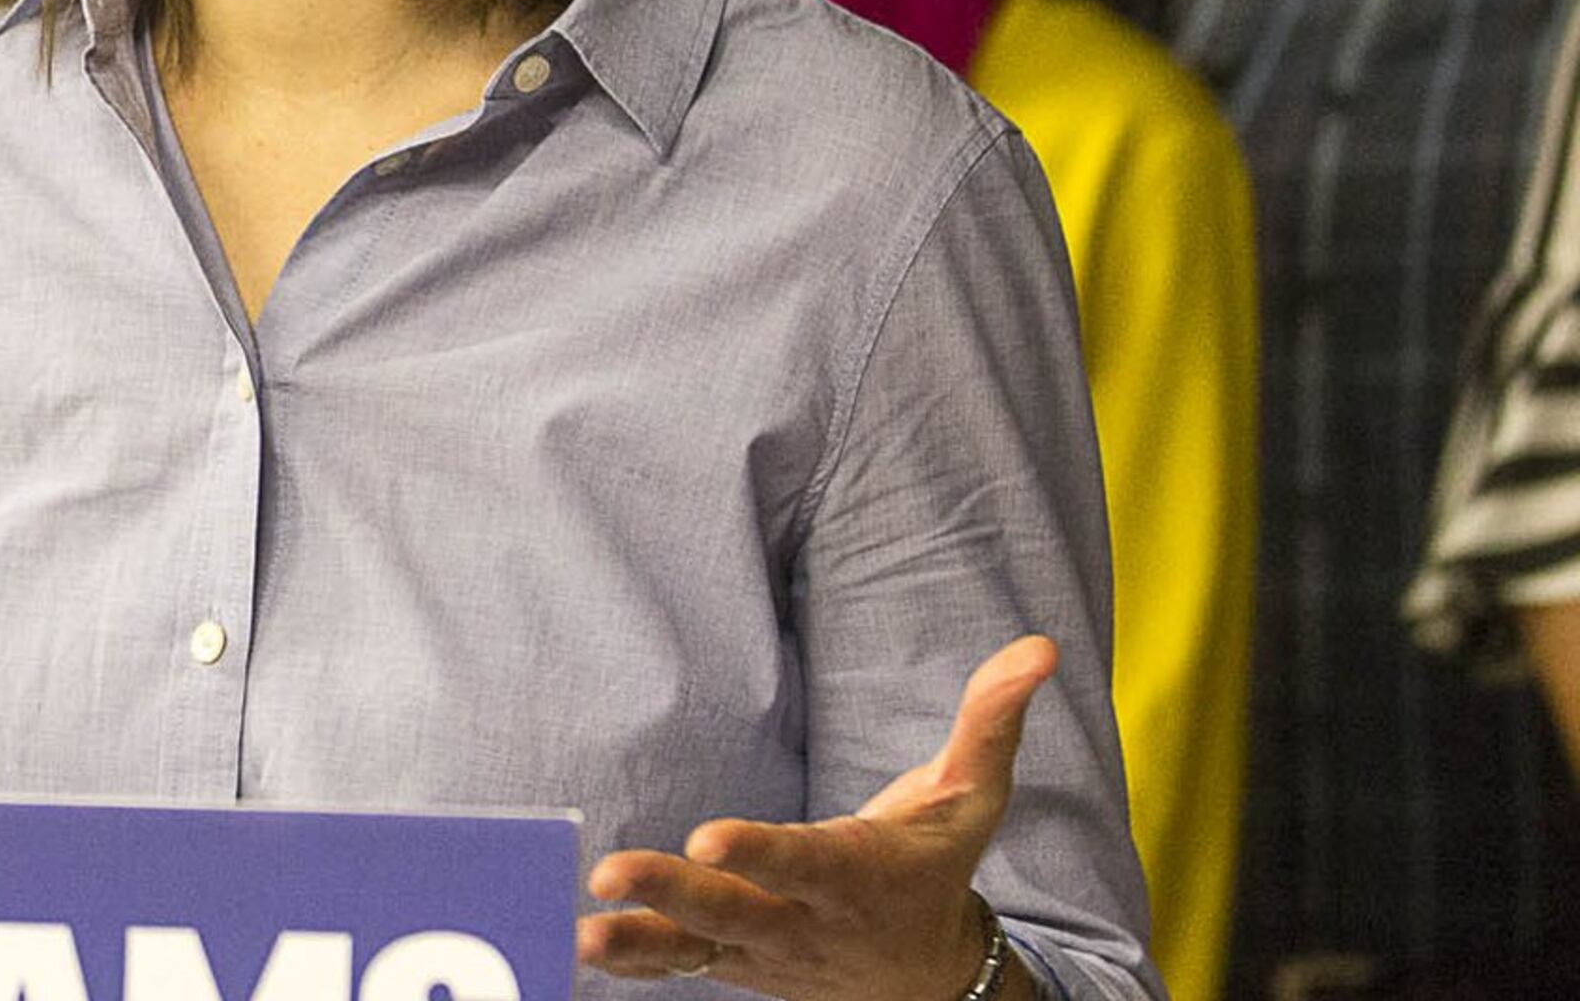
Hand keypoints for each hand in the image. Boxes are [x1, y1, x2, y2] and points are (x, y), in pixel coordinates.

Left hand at [577, 634, 1050, 995]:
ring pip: (697, 948)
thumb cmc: (938, 865)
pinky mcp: (736, 964)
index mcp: (858, 874)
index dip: (760, 850)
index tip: (707, 835)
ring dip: (638, 942)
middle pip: (735, 909)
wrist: (932, 976)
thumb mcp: (973, 797)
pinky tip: (576, 943)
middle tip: (609, 875)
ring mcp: (766, 950)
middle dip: (674, 894)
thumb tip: (1039, 647)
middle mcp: (807, 920)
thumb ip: (992, 721)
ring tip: (579, 932)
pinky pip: (680, 965)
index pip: (806, 862)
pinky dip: (635, 962)